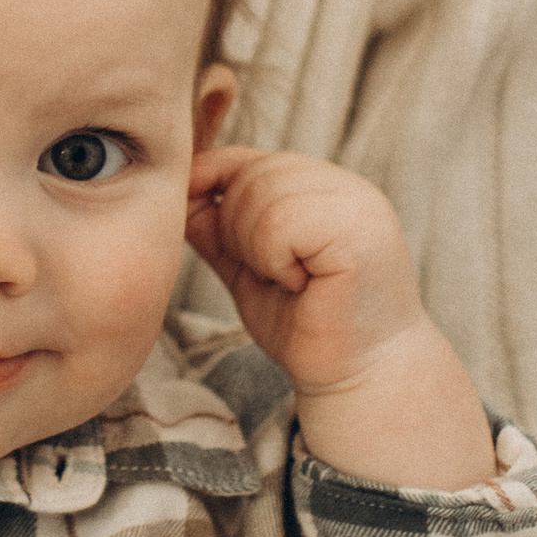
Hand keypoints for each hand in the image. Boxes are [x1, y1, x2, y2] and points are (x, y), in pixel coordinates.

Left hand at [186, 147, 492, 486]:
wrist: (356, 377)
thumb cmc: (304, 325)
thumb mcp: (247, 264)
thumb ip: (216, 223)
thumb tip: (177, 184)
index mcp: (323, 188)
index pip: (250, 159)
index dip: (216, 189)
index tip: (218, 238)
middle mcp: (346, 186)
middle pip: (252, 173)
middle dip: (237, 228)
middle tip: (271, 275)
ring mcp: (357, 204)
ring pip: (262, 193)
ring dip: (257, 248)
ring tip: (290, 281)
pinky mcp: (359, 231)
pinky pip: (280, 222)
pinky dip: (274, 258)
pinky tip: (301, 285)